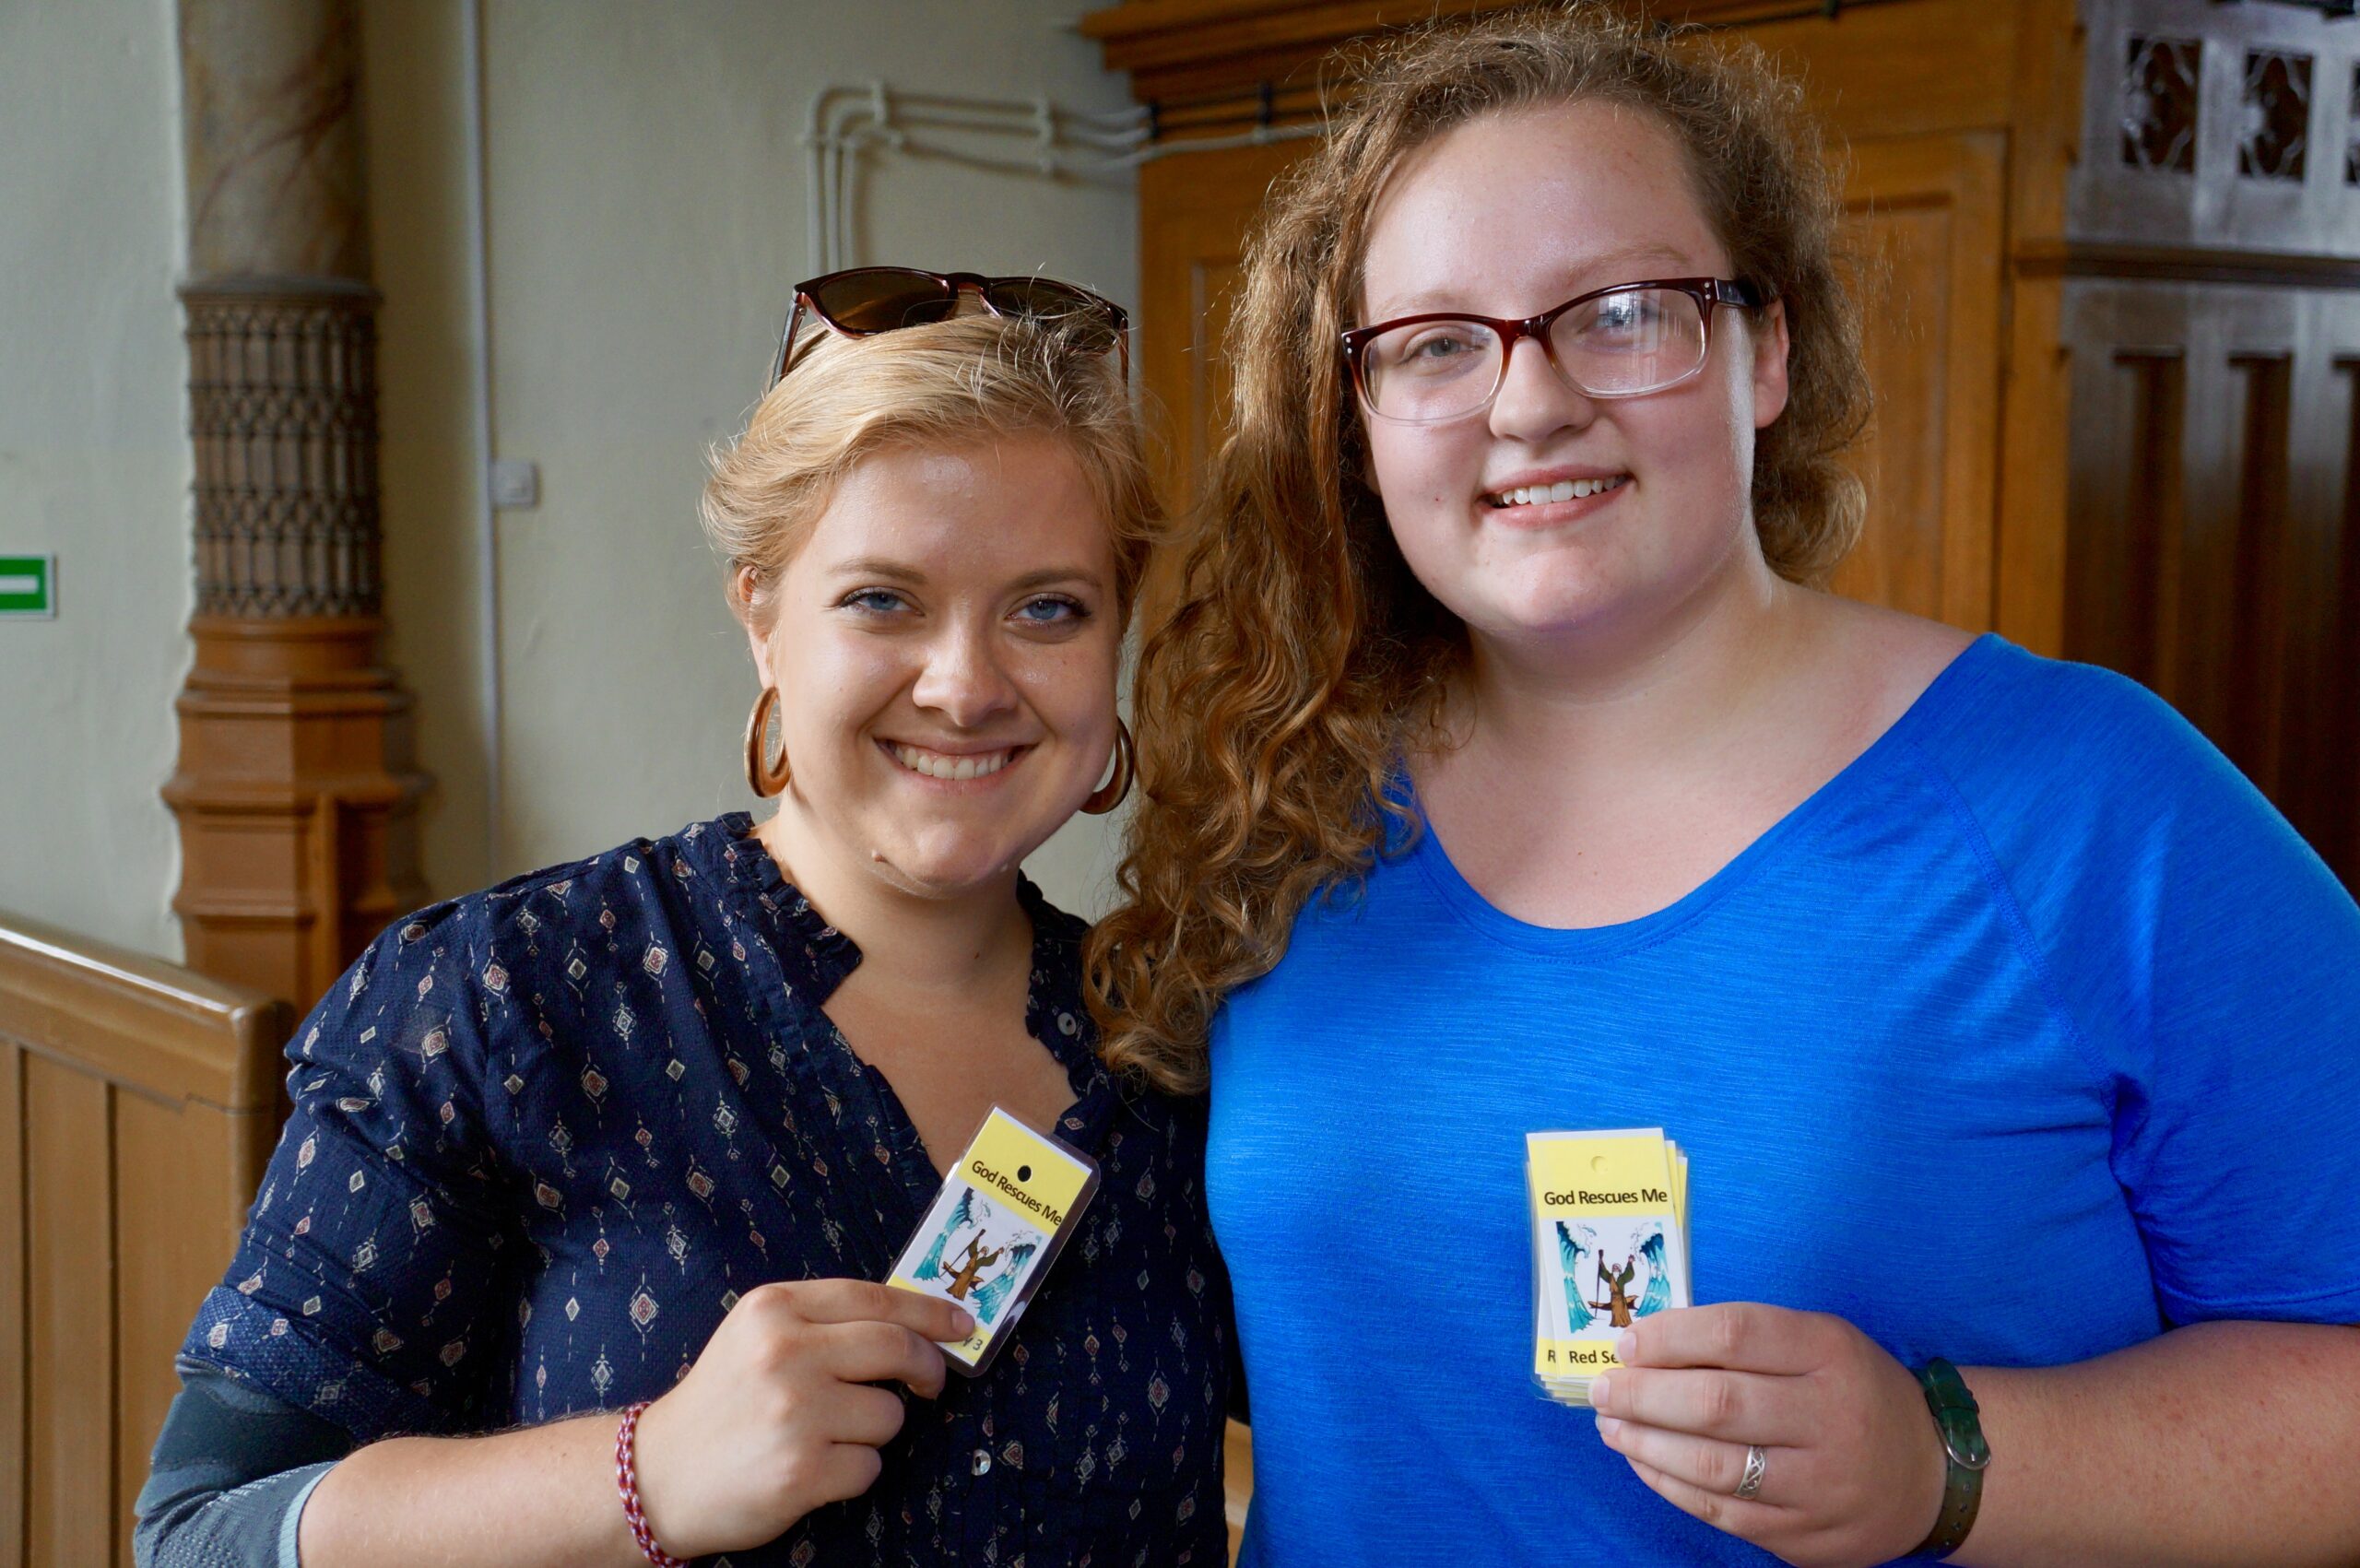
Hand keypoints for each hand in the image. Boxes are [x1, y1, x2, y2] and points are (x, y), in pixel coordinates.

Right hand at [630, 1279, 970, 1557]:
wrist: (658, 1476)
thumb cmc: (722, 1403)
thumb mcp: (758, 1336)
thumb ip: (824, 1321)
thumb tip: (917, 1321)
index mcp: (774, 1308)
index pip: (875, 1298)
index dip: (929, 1310)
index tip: (962, 1323)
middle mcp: (785, 1352)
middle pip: (896, 1347)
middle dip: (928, 1366)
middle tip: (931, 1382)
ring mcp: (794, 1412)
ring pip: (889, 1414)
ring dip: (874, 1429)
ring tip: (825, 1435)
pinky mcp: (802, 1470)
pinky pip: (870, 1466)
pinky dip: (853, 1472)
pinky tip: (812, 1469)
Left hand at [1588, 1303, 1944, 1567]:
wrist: (1933, 1473)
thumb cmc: (1853, 1392)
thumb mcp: (1820, 1342)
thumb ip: (1746, 1338)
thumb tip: (1648, 1343)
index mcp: (1831, 1353)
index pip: (1736, 1334)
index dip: (1670, 1337)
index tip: (1627, 1342)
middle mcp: (1831, 1418)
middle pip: (1718, 1403)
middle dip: (1644, 1395)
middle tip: (1603, 1389)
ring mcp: (1822, 1484)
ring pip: (1715, 1466)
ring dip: (1647, 1443)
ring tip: (1612, 1425)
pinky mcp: (1808, 1536)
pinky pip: (1723, 1513)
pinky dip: (1671, 1485)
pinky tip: (1645, 1461)